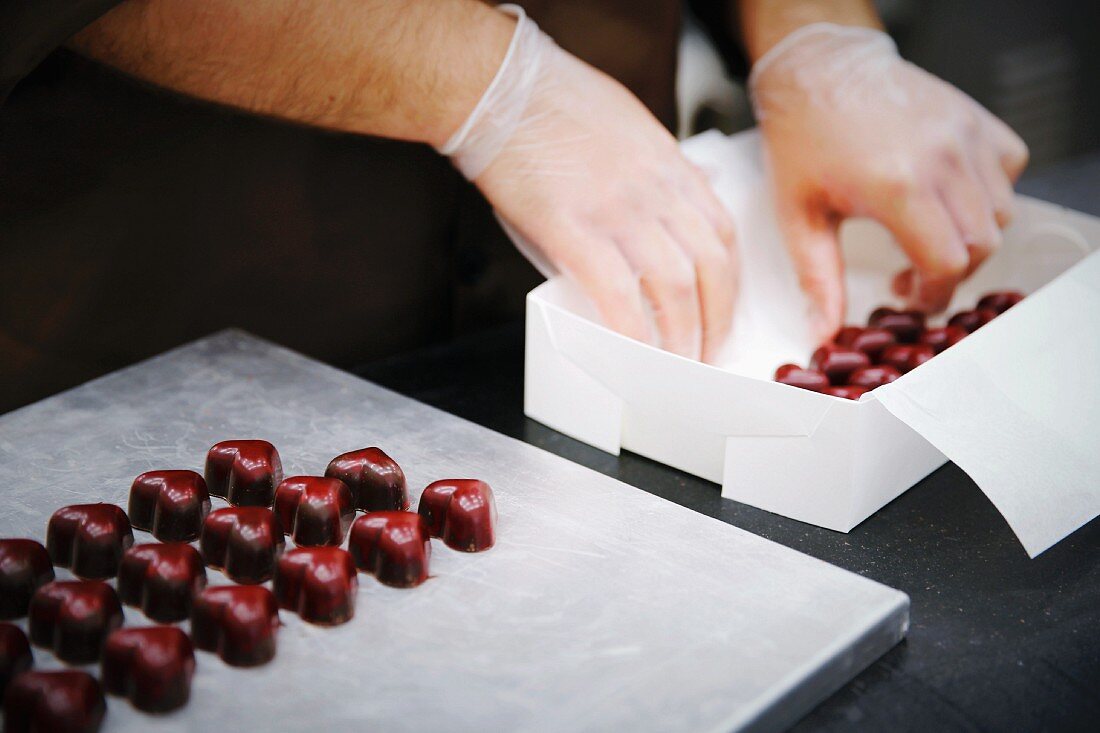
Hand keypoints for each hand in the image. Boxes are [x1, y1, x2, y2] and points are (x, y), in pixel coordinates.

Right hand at [438, 6, 737, 361]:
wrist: (499, 87)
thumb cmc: (549, 102)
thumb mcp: (627, 124)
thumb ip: (656, 167)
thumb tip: (673, 201)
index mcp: (670, 164)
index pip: (722, 232)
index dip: (730, 282)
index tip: (723, 309)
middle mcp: (657, 189)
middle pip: (710, 267)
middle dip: (716, 320)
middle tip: (706, 352)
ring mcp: (619, 210)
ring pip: (675, 287)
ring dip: (682, 336)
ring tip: (675, 364)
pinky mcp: (575, 229)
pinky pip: (618, 292)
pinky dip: (632, 330)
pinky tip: (632, 352)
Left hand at [749, 23, 1028, 340]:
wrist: (817, 70)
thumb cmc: (801, 139)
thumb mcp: (798, 216)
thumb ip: (817, 278)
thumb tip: (824, 330)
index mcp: (897, 188)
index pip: (947, 264)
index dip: (934, 294)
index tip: (910, 297)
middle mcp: (941, 159)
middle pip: (981, 244)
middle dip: (951, 272)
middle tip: (912, 273)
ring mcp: (964, 134)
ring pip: (1000, 210)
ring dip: (971, 235)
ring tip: (926, 235)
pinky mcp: (974, 116)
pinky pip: (1009, 168)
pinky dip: (989, 191)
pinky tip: (948, 196)